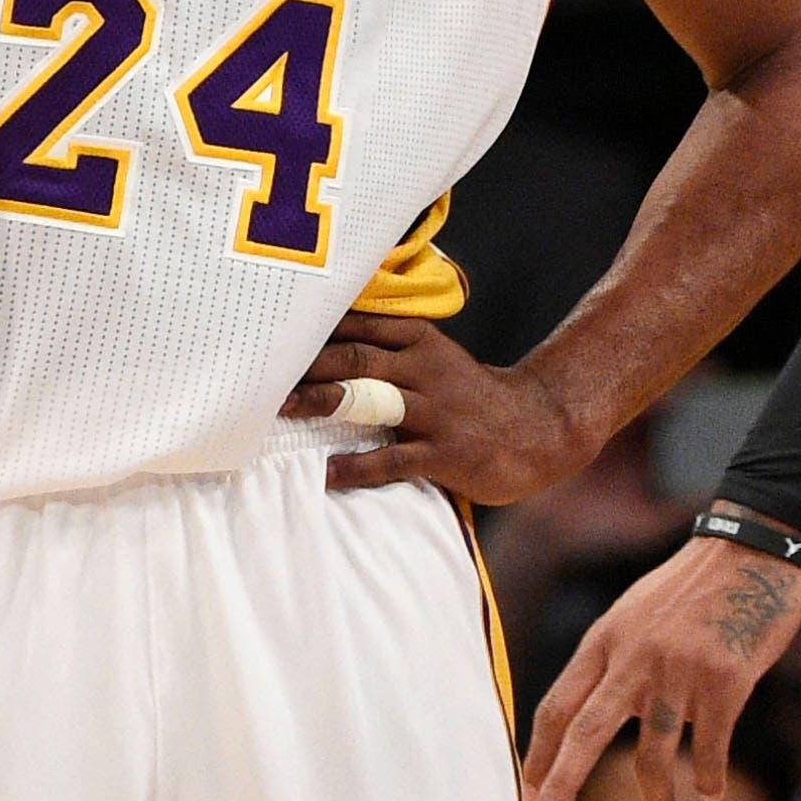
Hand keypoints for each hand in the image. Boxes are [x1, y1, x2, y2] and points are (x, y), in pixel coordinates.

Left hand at [282, 310, 590, 503]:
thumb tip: (324, 347)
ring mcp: (435, 411)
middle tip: (263, 377)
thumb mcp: (435, 359)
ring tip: (282, 412)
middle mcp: (426, 370)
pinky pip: (392, 459)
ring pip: (368, 401)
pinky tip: (327, 474)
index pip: (359, 326)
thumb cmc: (472, 397)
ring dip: (322, 404)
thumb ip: (389, 351)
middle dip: (307, 366)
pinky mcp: (444, 452)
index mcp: (421, 342)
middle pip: (355, 359)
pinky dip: (355, 467)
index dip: (315, 330)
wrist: (537, 429)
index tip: (273, 336)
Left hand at [522, 529, 800, 800]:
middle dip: (560, 786)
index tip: (528, 795)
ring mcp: (679, 670)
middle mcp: (633, 657)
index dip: (538, 756)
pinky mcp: (725, 681)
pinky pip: (710, 748)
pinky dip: (709, 778)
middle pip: (583, 733)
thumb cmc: (695, 587)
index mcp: (605, 640)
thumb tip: (597, 715)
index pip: (557, 706)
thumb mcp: (637, 613)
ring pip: (654, 756)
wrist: (754, 548)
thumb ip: (615, 661)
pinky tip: (710, 791)